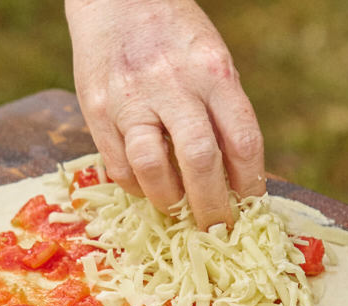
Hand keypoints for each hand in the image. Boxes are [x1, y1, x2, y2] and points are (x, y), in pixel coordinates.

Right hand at [65, 0, 265, 228]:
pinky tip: (145, 183)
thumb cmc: (173, 36)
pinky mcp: (97, 109)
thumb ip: (222, 111)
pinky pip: (118, 166)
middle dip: (212, 206)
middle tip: (215, 227)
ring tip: (175, 205)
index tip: (249, 203)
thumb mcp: (211, 59)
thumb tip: (235, 176)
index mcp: (213, 71)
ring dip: (168, 199)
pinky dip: (136, 185)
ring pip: (152, 169)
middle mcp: (172, 83)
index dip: (250, 183)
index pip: (242, 140)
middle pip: (200, 160)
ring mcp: (130, 98)